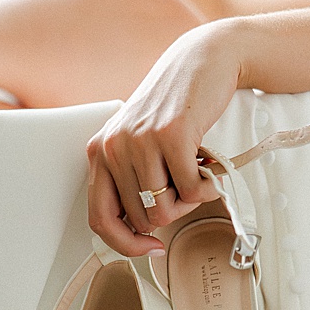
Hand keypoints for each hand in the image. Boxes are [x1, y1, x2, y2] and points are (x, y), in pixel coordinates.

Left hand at [86, 20, 248, 256]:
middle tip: (185, 187)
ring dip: (190, 200)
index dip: (127, 244)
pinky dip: (208, 187)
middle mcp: (113, 147)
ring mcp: (140, 141)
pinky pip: (192, 191)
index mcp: (99, 152)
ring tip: (197, 173)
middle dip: (171, 212)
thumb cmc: (175, 106)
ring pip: (165, 210)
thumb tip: (141, 231)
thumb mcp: (140, 142)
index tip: (151, 247)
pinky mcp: (171, 136)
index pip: (100, 219)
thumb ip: (131, 179)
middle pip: (142, 219)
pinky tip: (210, 166)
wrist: (202, 62)